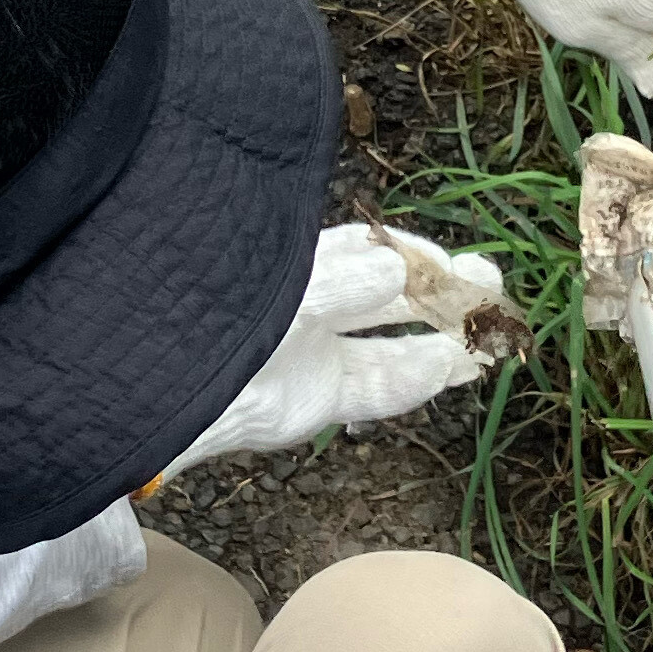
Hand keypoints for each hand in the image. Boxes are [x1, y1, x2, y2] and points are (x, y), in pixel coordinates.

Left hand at [165, 224, 507, 474]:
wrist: (162, 388)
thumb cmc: (215, 318)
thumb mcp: (279, 291)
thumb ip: (335, 284)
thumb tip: (395, 272)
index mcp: (297, 265)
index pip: (367, 251)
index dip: (411, 254)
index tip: (447, 260)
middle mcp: (310, 307)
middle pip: (390, 295)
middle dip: (440, 290)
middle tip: (490, 283)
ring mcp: (315, 354)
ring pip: (393, 343)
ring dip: (442, 337)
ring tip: (488, 334)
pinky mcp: (316, 400)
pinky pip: (376, 388)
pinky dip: (416, 379)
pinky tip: (455, 367)